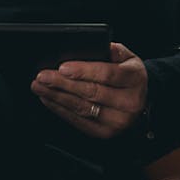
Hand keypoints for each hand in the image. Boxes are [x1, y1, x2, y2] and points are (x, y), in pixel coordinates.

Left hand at [30, 42, 147, 138]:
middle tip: (43, 76)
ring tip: (40, 87)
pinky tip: (49, 99)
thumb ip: (111, 50)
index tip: (62, 67)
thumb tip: (91, 46)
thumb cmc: (128, 75)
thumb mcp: (126, 57)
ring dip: (57, 97)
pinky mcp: (106, 132)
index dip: (83, 71)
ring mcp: (118, 120)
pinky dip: (60, 110)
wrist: (140, 99)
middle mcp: (130, 102)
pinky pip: (79, 121)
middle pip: (91, 92)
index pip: (106, 74)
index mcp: (135, 78)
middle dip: (63, 83)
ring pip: (82, 108)